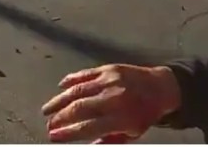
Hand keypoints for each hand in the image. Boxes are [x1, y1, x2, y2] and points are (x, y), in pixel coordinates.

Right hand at [41, 64, 181, 142]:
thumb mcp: (132, 133)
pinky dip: (70, 80)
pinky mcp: (107, 68)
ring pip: (77, 91)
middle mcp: (114, 99)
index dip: (68, 133)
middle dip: (60, 118)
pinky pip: (83, 74)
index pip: (88, 128)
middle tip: (48, 124)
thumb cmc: (144, 114)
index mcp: (122, 118)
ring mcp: (109, 81)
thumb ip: (109, 139)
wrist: (161, 88)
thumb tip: (86, 145)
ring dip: (58, 101)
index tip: (53, 136)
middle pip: (79, 109)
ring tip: (47, 109)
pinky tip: (60, 87)